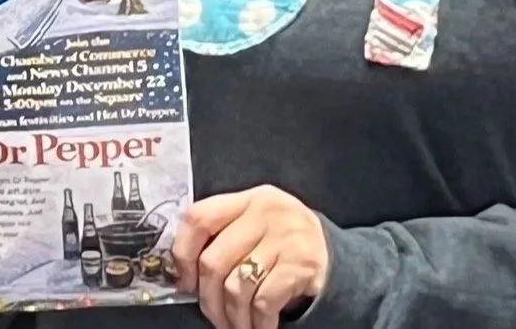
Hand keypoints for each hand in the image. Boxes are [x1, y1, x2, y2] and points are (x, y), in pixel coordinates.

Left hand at [170, 186, 329, 328]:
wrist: (334, 256)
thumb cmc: (283, 243)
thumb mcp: (256, 224)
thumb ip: (224, 234)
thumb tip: (183, 272)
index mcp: (247, 200)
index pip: (199, 217)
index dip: (182, 253)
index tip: (183, 281)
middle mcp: (265, 212)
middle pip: (214, 260)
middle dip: (207, 298)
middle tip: (212, 315)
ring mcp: (285, 238)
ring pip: (236, 286)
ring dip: (231, 317)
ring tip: (235, 326)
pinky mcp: (301, 265)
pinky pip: (263, 302)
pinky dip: (256, 322)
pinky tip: (259, 326)